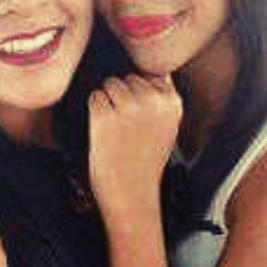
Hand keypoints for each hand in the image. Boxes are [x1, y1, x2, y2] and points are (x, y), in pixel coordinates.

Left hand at [88, 74, 181, 218]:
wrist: (132, 193)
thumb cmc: (145, 164)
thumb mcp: (167, 128)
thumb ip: (161, 100)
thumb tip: (148, 73)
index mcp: (172, 102)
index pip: (151, 74)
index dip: (140, 93)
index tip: (140, 117)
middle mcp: (153, 100)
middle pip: (128, 77)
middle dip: (123, 97)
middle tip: (126, 128)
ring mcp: (129, 107)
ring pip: (110, 84)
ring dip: (107, 102)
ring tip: (116, 130)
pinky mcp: (105, 115)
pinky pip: (95, 97)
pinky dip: (94, 112)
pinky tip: (104, 132)